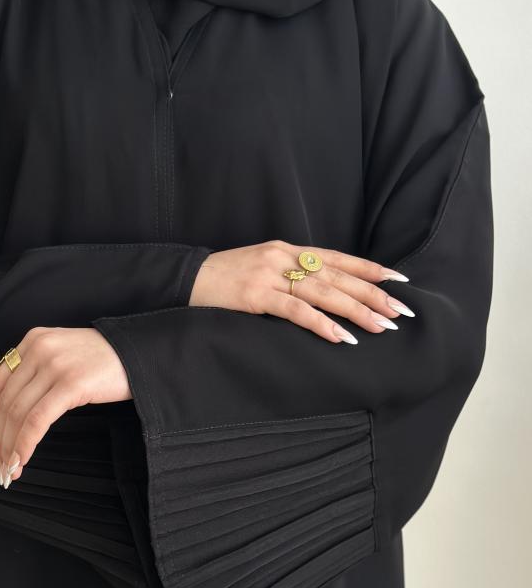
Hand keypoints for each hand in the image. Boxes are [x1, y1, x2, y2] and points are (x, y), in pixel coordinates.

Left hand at [0, 327, 130, 487]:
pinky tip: (23, 461)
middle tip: (0, 468)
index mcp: (33, 341)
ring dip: (11, 448)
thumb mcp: (66, 357)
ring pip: (18, 414)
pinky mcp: (71, 383)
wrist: (145, 353)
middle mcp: (38, 349)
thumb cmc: (109, 362)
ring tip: (11, 472)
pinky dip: (26, 443)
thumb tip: (16, 412)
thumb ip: (40, 372)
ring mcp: (54, 365)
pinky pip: (38, 420)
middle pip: (6, 402)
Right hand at [188, 240, 414, 342]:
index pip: (339, 258)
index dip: (370, 269)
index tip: (399, 280)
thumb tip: (326, 292)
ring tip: (381, 327)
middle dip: (372, 294)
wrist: (188, 278)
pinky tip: (341, 337)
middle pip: (338, 276)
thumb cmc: (227, 279)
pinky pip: (295, 311)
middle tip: (400, 312)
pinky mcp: (256, 295)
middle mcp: (284, 257)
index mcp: (288, 250)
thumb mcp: (263, 269)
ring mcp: (270, 275)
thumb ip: (291, 275)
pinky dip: (321, 324)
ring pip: (323, 292)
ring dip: (355, 311)